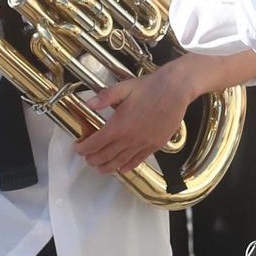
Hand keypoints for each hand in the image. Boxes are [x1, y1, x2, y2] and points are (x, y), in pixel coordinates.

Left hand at [80, 60, 194, 174]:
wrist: (176, 89)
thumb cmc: (150, 87)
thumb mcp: (124, 88)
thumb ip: (105, 97)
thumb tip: (89, 103)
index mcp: (118, 125)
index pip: (94, 144)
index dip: (82, 149)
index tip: (78, 148)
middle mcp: (129, 139)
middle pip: (104, 157)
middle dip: (92, 159)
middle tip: (87, 158)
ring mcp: (143, 144)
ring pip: (119, 163)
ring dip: (107, 167)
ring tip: (100, 168)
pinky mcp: (155, 145)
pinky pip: (138, 161)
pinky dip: (127, 166)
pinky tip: (122, 168)